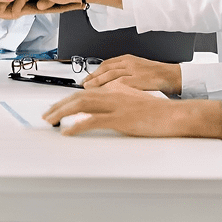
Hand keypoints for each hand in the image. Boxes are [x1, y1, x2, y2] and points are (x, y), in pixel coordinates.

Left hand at [41, 84, 221, 138]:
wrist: (174, 115)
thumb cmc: (157, 112)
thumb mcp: (133, 104)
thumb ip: (116, 104)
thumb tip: (100, 113)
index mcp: (115, 90)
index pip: (84, 93)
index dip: (66, 100)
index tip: (56, 108)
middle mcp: (113, 94)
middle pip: (78, 97)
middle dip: (59, 106)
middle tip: (46, 115)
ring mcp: (116, 106)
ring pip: (81, 105)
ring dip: (62, 113)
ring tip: (51, 121)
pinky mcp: (120, 118)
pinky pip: (93, 121)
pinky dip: (77, 126)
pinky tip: (68, 131)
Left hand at [84, 54, 181, 94]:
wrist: (173, 76)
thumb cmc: (157, 76)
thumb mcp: (137, 70)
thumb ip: (123, 73)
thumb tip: (107, 82)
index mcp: (128, 59)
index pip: (106, 64)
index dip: (94, 72)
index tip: (86, 79)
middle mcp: (129, 63)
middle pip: (105, 69)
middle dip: (92, 77)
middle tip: (84, 86)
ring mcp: (134, 71)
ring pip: (110, 75)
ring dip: (98, 82)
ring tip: (89, 90)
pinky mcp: (139, 79)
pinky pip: (121, 83)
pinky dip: (110, 88)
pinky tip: (103, 94)